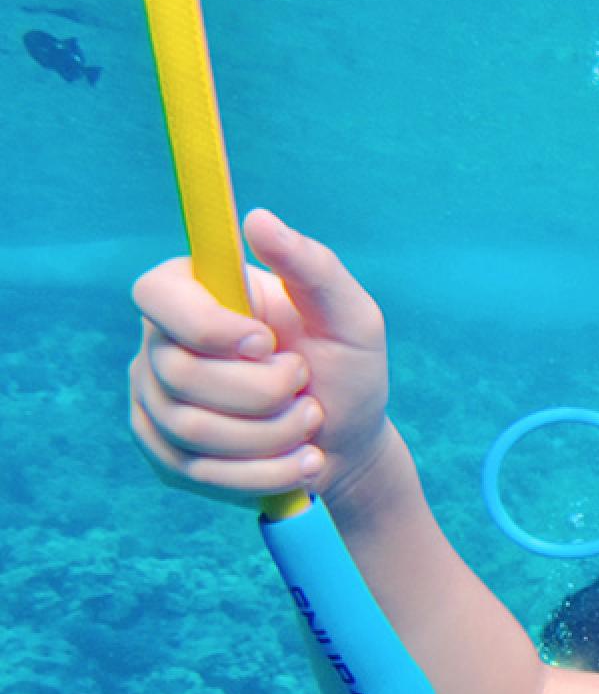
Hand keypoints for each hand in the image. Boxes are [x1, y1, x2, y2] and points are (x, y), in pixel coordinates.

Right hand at [129, 209, 392, 504]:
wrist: (350, 443)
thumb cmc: (348, 368)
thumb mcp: (350, 316)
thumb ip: (312, 266)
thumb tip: (258, 219)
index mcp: (194, 293)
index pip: (155, 296)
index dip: (209, 327)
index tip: (267, 341)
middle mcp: (160, 344)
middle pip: (181, 374)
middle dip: (265, 393)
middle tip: (305, 388)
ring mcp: (154, 402)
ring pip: (192, 429)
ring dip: (273, 435)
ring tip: (310, 422)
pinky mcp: (164, 455)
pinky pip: (199, 473)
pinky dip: (265, 473)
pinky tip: (301, 461)